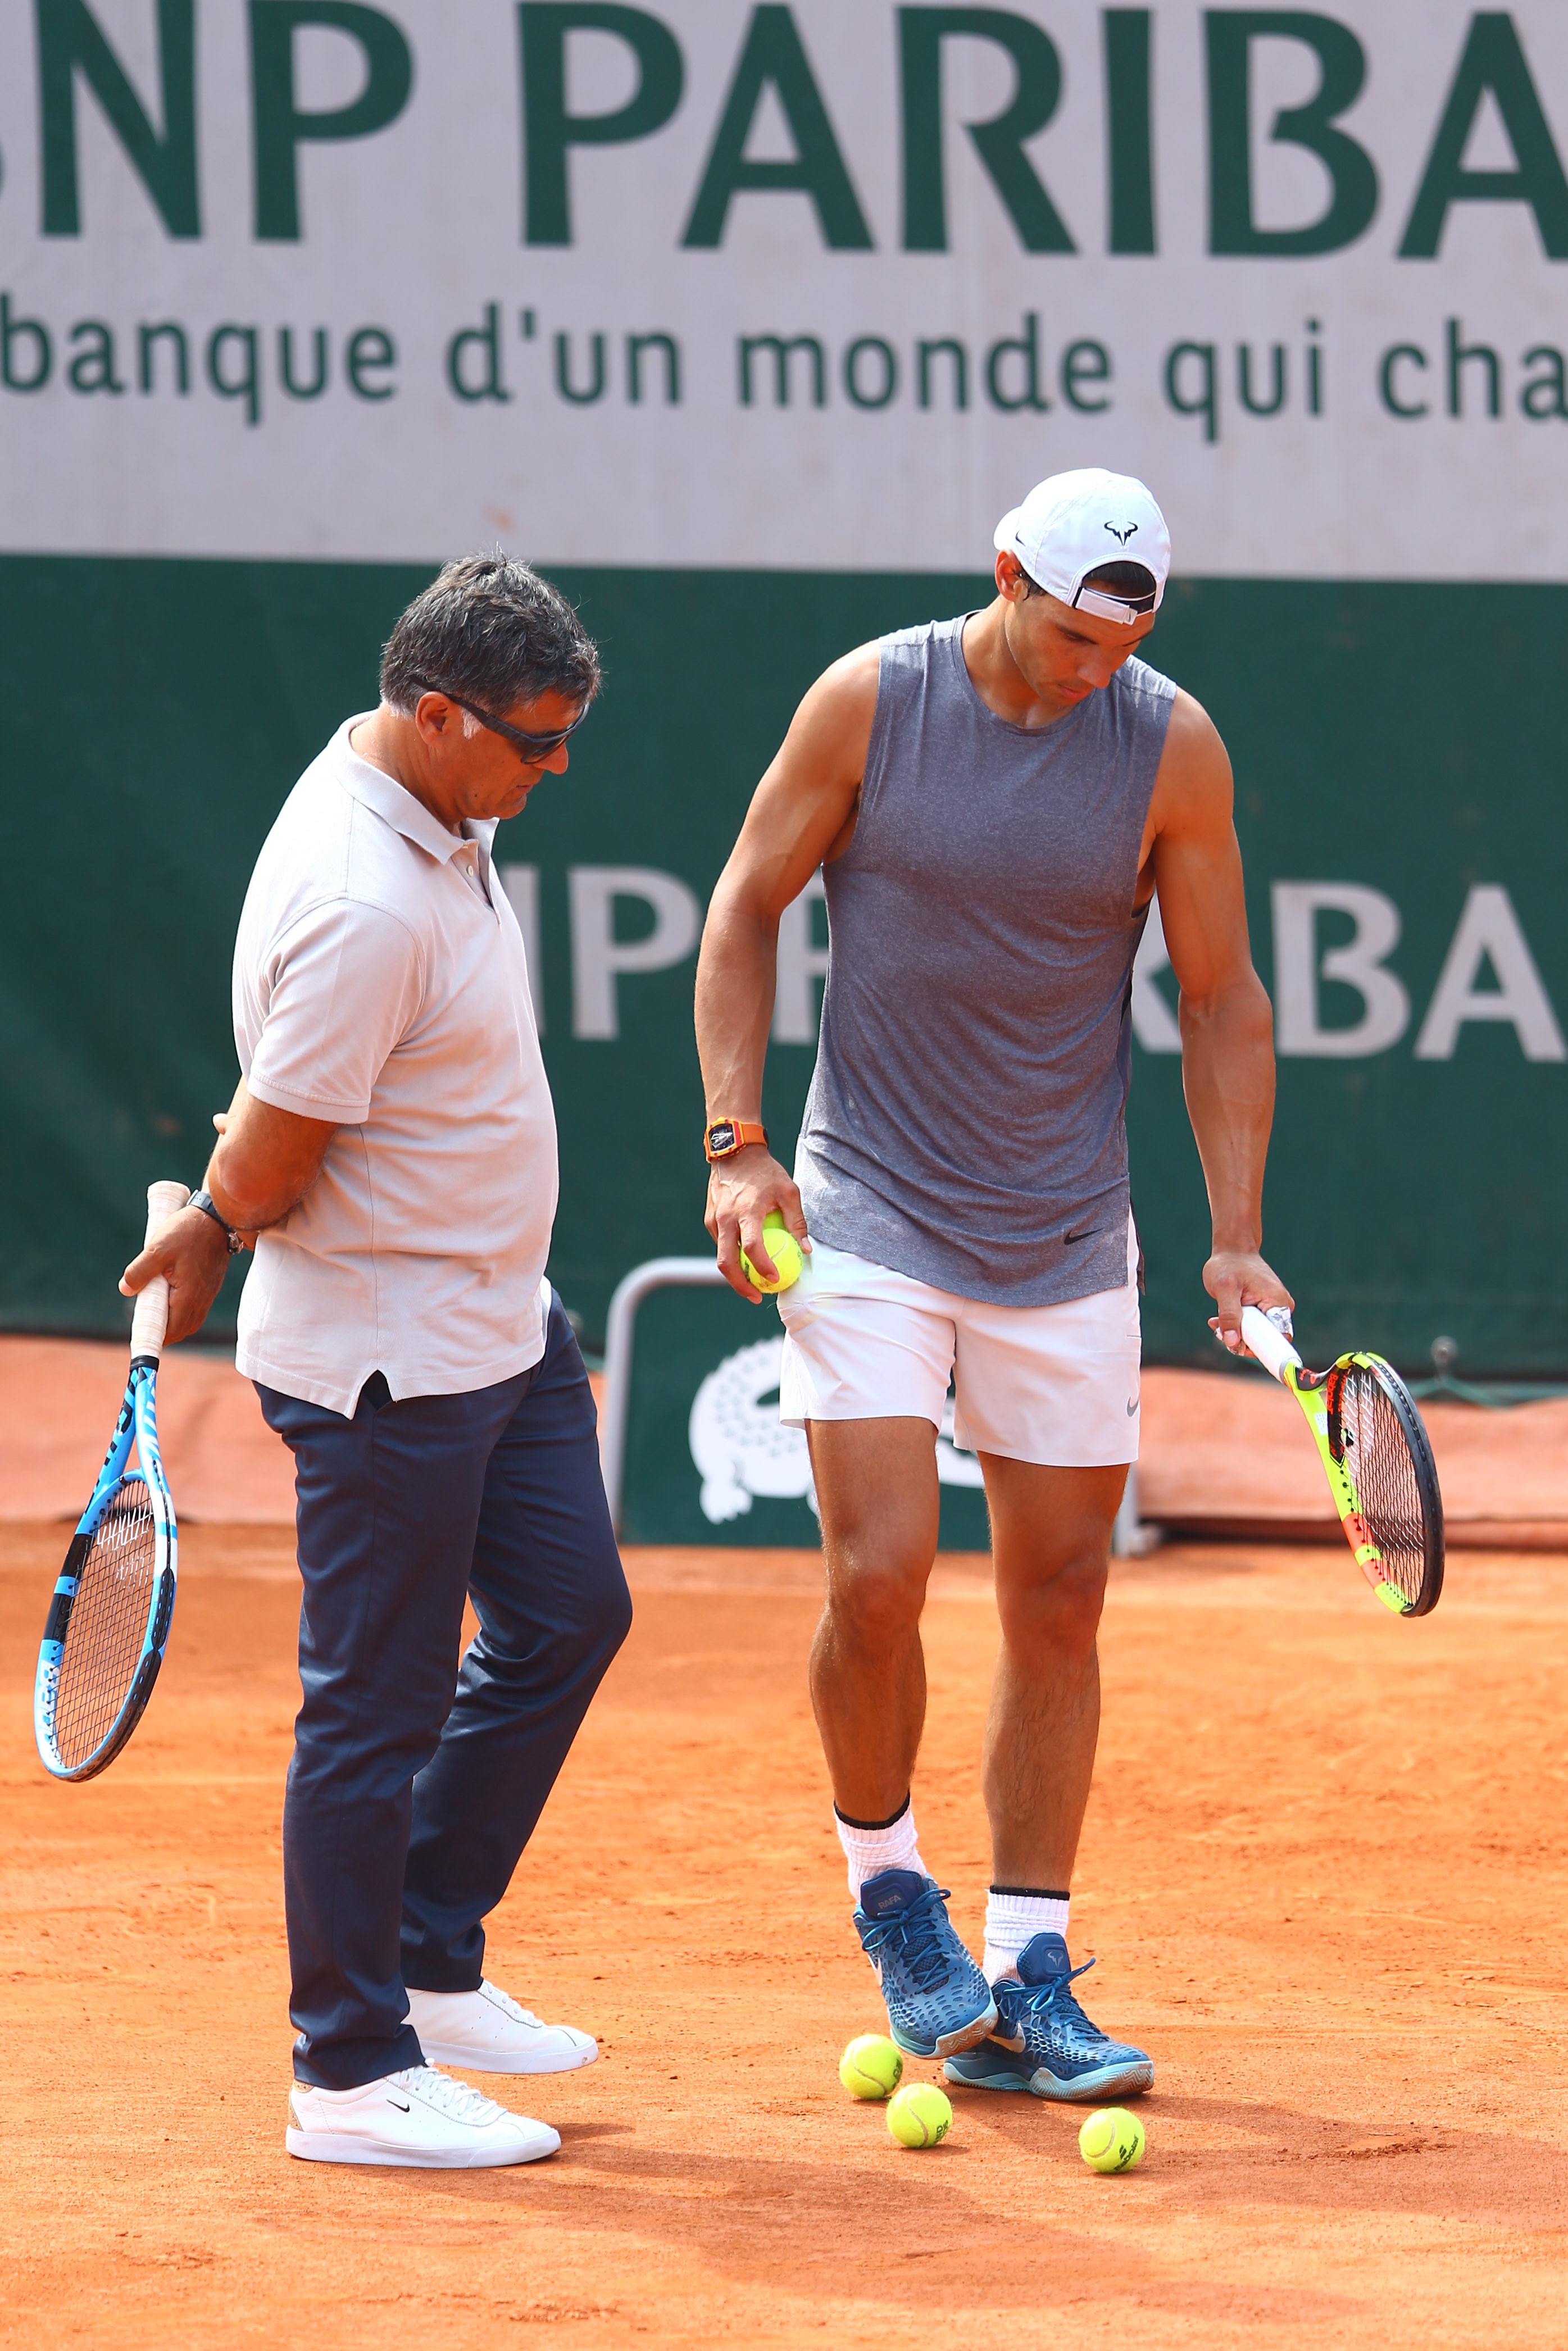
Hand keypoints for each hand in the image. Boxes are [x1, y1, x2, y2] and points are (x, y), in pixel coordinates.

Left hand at [119, 1205, 231, 1345]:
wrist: (216, 1217)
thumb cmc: (187, 1231)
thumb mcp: (157, 1249)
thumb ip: (139, 1271)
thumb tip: (126, 1289)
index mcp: (188, 1295)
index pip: (172, 1330)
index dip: (156, 1337)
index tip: (143, 1338)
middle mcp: (201, 1299)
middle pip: (183, 1329)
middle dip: (164, 1331)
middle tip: (145, 1322)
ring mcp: (208, 1293)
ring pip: (191, 1320)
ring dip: (174, 1321)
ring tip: (156, 1310)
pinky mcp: (210, 1285)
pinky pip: (196, 1308)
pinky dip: (182, 1310)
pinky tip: (170, 1296)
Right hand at [705, 1145, 811, 1300]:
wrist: (735, 1152)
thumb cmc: (766, 1172)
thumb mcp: (789, 1191)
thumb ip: (797, 1221)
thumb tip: (806, 1250)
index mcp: (747, 1211)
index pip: (753, 1247)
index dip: (763, 1267)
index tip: (775, 1279)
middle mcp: (726, 1218)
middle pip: (726, 1262)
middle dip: (741, 1285)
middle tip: (757, 1297)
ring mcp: (715, 1219)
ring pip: (721, 1256)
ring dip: (736, 1273)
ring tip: (753, 1283)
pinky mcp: (710, 1219)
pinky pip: (720, 1244)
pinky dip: (732, 1255)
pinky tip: (746, 1259)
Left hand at [1204, 1249, 1292, 1356]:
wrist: (1232, 1250)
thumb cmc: (1228, 1264)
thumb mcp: (1225, 1288)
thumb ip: (1229, 1315)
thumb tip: (1233, 1343)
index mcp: (1278, 1303)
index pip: (1279, 1338)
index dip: (1262, 1349)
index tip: (1240, 1349)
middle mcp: (1279, 1308)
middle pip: (1265, 1340)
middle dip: (1241, 1340)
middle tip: (1219, 1331)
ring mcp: (1270, 1310)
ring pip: (1255, 1336)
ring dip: (1234, 1334)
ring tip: (1216, 1322)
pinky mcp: (1261, 1311)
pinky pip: (1250, 1329)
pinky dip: (1234, 1327)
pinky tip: (1218, 1320)